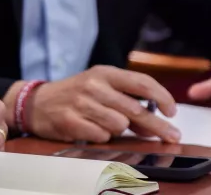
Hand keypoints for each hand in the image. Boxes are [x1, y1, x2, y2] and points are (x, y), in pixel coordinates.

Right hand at [10, 66, 179, 143]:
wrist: (37, 103)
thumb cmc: (75, 95)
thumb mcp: (100, 89)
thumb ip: (127, 103)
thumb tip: (154, 124)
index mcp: (104, 73)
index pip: (141, 82)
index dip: (161, 96)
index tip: (172, 111)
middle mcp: (93, 85)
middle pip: (135, 109)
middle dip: (157, 125)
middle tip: (172, 136)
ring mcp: (81, 103)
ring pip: (119, 125)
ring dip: (120, 131)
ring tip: (108, 126)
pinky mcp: (70, 121)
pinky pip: (101, 137)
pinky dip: (102, 137)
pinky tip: (93, 131)